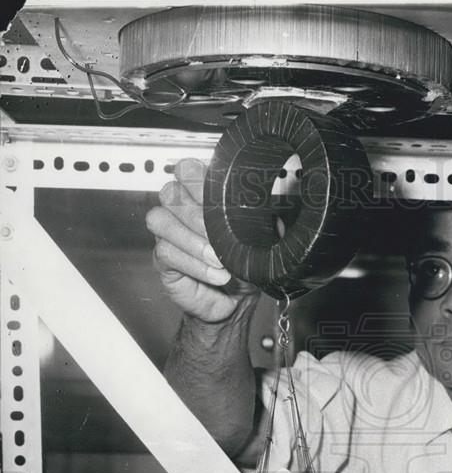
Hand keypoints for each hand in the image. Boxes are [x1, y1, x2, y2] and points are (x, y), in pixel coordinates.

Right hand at [146, 158, 256, 323]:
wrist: (236, 302)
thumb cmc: (243, 266)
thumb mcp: (257, 239)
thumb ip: (259, 219)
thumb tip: (271, 210)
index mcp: (202, 196)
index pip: (188, 170)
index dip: (200, 181)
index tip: (222, 202)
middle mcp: (181, 210)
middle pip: (171, 192)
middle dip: (197, 214)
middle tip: (220, 236)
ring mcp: (169, 233)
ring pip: (160, 219)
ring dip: (191, 239)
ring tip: (217, 258)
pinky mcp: (163, 259)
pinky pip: (166, 251)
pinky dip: (194, 264)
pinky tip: (215, 274)